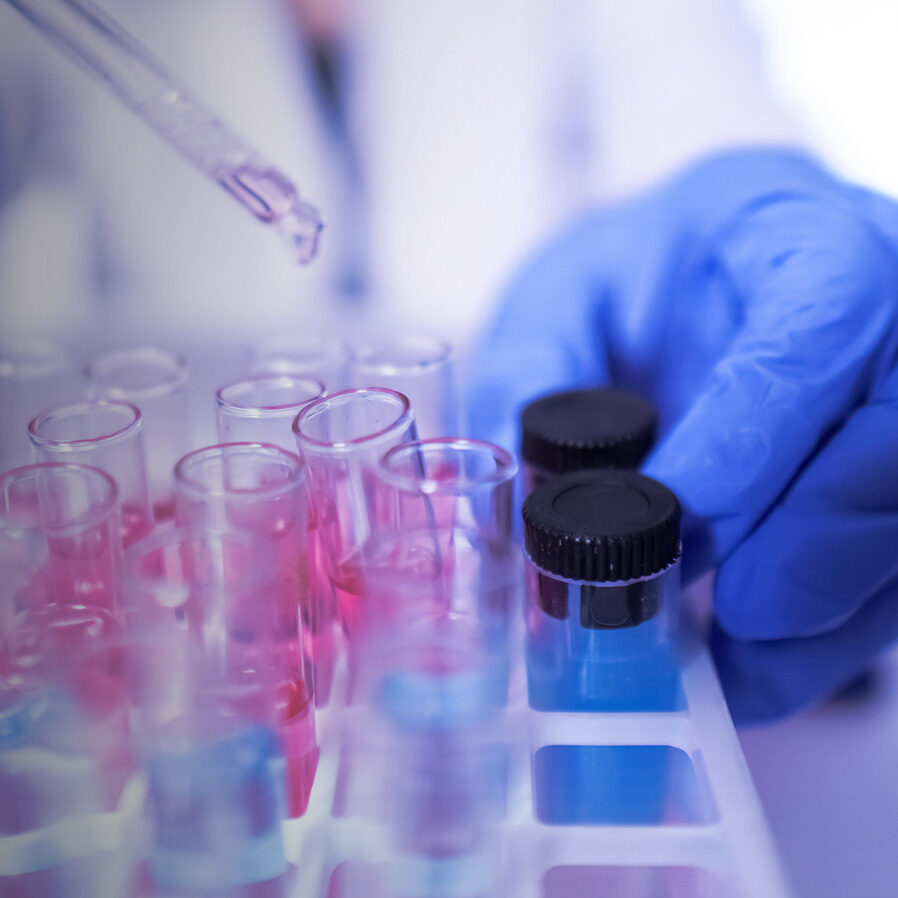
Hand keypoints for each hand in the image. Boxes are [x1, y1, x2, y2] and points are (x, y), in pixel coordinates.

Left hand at [468, 148, 897, 722]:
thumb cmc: (631, 284)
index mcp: (789, 231)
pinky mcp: (894, 476)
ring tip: (730, 667)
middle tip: (725, 620)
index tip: (678, 515)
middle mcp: (881, 306)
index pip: (823, 313)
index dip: (760, 427)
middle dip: (810, 542)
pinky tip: (754, 666)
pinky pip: (892, 565)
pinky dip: (826, 634)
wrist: (696, 287)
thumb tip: (521, 507)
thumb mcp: (560, 300)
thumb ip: (532, 376)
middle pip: (896, 427)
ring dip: (823, 610)